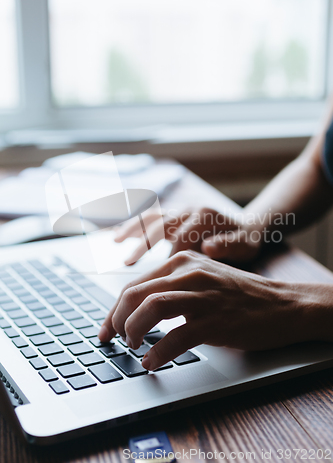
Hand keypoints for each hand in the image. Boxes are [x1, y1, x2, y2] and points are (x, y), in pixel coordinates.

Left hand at [99, 250, 310, 369]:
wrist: (282, 304)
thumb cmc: (239, 295)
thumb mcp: (202, 279)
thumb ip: (172, 287)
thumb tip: (135, 311)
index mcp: (182, 261)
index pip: (134, 284)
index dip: (113, 310)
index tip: (105, 329)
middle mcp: (189, 273)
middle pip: (135, 294)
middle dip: (116, 320)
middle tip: (115, 339)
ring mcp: (203, 295)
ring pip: (151, 308)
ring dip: (132, 330)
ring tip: (132, 346)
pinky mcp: (216, 320)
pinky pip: (177, 337)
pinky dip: (158, 353)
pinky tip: (152, 362)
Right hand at [114, 206, 260, 264]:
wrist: (247, 226)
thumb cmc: (245, 240)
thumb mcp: (245, 245)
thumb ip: (228, 245)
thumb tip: (208, 247)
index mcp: (205, 216)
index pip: (183, 237)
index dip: (172, 258)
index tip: (163, 279)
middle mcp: (189, 210)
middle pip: (162, 224)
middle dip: (144, 243)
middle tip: (128, 263)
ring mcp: (180, 211)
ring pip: (151, 217)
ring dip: (133, 229)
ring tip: (115, 242)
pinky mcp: (174, 216)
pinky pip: (150, 218)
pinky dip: (134, 225)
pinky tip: (117, 237)